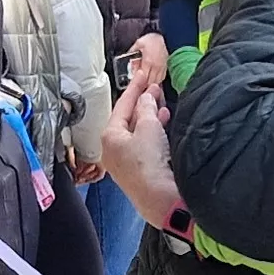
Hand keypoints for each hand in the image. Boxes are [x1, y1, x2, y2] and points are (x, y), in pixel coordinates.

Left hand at [101, 59, 182, 221]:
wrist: (160, 200)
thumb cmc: (149, 166)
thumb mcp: (149, 127)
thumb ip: (147, 107)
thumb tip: (146, 98)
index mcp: (109, 136)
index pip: (121, 105)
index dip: (134, 88)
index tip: (142, 75)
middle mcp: (112, 150)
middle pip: (128, 120)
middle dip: (143, 103)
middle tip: (154, 89)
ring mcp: (125, 162)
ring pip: (137, 133)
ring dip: (150, 118)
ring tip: (162, 106)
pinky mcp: (138, 172)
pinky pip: (144, 146)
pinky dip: (154, 134)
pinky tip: (164, 127)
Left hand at [124, 32, 165, 86]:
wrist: (161, 36)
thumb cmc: (150, 39)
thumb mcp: (137, 45)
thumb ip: (133, 56)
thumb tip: (130, 67)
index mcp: (148, 61)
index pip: (143, 78)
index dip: (138, 82)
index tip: (134, 82)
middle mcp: (156, 66)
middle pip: (150, 82)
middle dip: (143, 85)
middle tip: (138, 85)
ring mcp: (162, 68)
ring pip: (156, 82)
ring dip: (150, 84)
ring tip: (144, 84)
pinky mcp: (166, 68)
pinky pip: (161, 79)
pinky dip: (156, 81)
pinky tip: (151, 80)